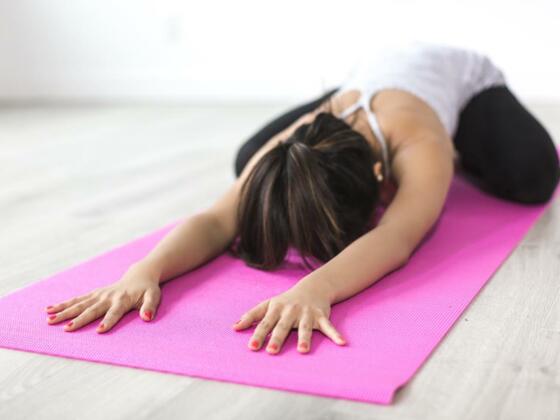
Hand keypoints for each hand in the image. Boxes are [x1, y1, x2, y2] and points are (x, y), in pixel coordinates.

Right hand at [44, 261, 161, 332]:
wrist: (139, 276)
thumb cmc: (147, 290)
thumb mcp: (154, 297)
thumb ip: (150, 307)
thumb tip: (147, 317)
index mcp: (123, 300)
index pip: (115, 313)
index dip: (108, 321)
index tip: (99, 331)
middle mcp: (108, 297)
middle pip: (92, 309)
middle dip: (79, 319)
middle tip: (66, 329)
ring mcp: (99, 295)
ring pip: (79, 304)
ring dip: (64, 312)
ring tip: (49, 320)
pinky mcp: (93, 294)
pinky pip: (76, 299)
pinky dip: (63, 304)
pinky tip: (49, 310)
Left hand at [232, 280, 345, 353]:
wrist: (312, 287)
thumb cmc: (286, 300)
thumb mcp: (268, 305)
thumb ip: (251, 316)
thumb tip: (234, 328)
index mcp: (276, 309)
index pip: (265, 323)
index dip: (258, 334)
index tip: (252, 347)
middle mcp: (290, 311)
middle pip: (283, 326)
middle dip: (277, 338)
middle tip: (271, 351)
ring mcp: (306, 313)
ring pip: (305, 328)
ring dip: (305, 339)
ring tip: (303, 351)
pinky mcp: (321, 316)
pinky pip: (328, 326)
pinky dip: (335, 334)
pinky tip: (342, 343)